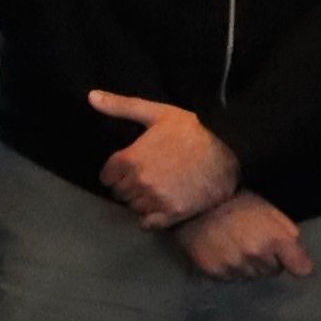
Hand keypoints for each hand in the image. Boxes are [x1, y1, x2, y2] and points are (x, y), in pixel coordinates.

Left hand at [85, 91, 243, 229]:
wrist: (229, 151)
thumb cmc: (192, 130)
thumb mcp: (157, 113)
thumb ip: (121, 107)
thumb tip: (90, 97)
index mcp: (130, 159)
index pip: (107, 176)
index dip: (117, 172)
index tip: (129, 167)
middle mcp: (138, 183)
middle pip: (120, 193)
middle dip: (128, 185)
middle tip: (147, 177)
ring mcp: (155, 200)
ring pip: (133, 208)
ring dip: (140, 201)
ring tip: (157, 189)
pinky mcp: (172, 215)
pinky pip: (147, 224)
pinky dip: (150, 217)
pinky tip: (161, 205)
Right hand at [174, 193, 315, 282]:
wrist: (195, 203)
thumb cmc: (236, 201)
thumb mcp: (268, 209)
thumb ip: (287, 232)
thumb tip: (299, 258)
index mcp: (274, 238)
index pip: (301, 267)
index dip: (298, 263)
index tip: (295, 262)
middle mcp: (256, 256)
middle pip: (272, 271)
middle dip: (268, 259)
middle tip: (253, 240)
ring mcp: (235, 266)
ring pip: (251, 276)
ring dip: (248, 265)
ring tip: (235, 245)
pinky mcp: (215, 272)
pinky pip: (230, 278)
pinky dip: (229, 268)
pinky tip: (222, 251)